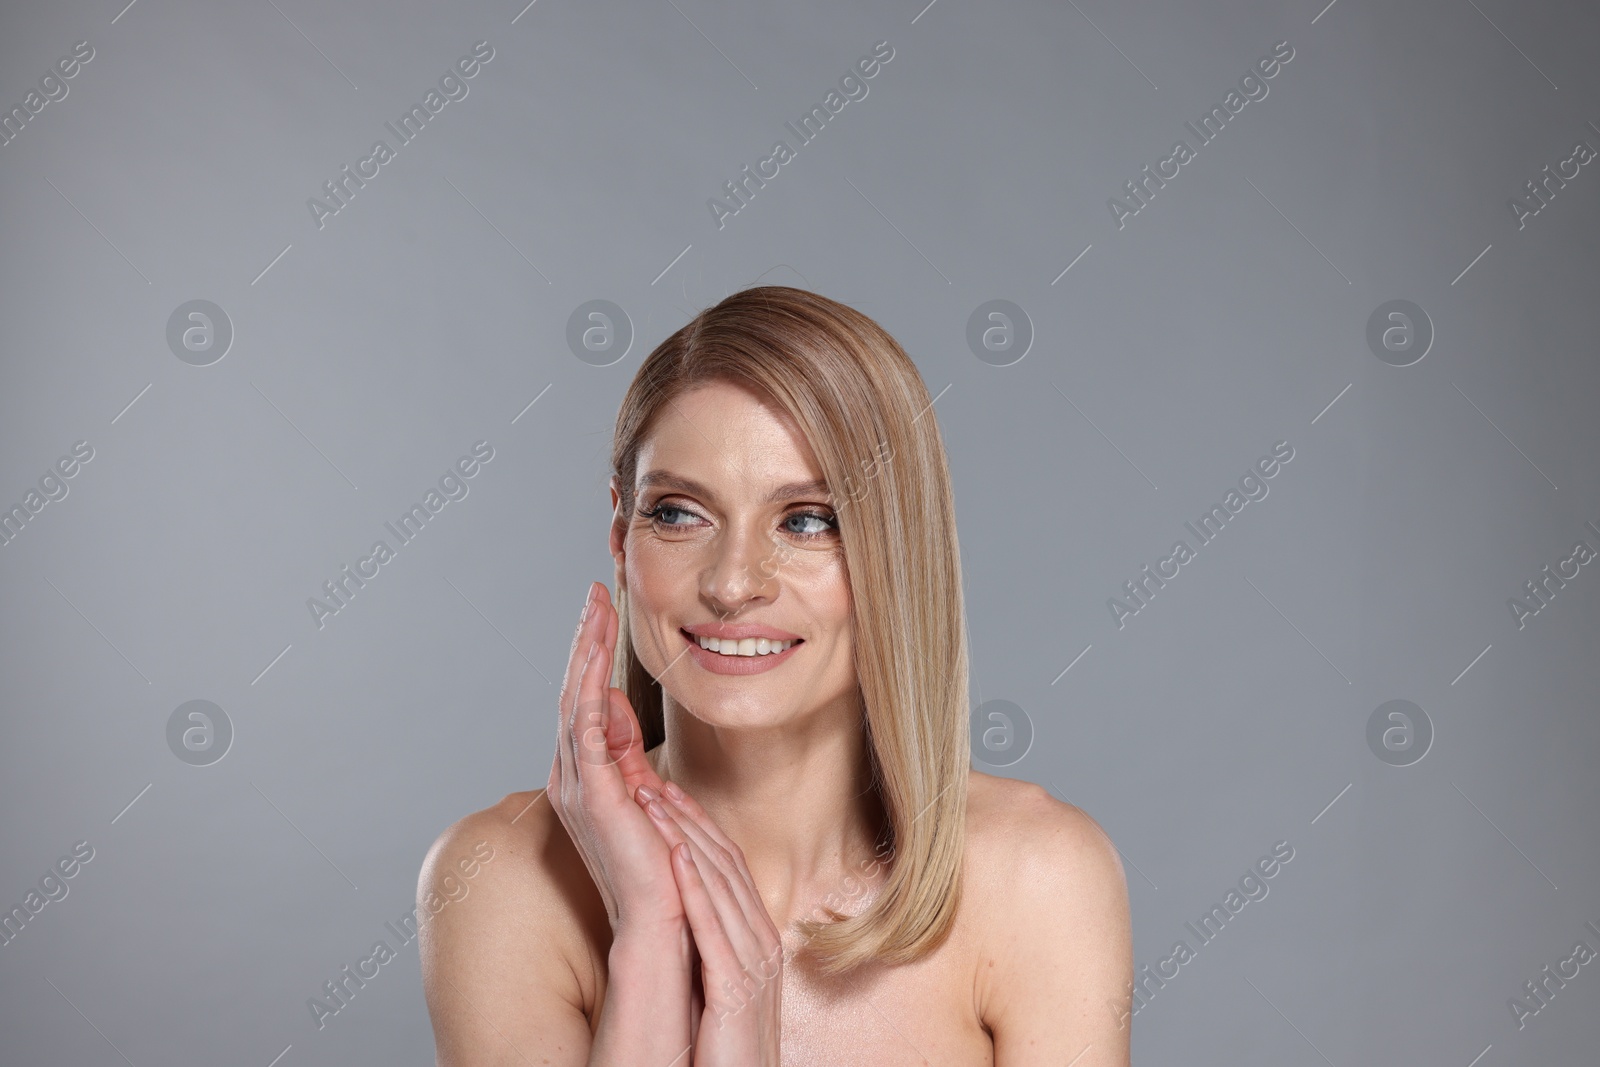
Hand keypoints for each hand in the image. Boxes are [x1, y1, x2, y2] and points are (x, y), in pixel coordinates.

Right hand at [546, 582, 682, 940]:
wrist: (663, 921)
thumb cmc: (665, 870)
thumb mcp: (649, 797)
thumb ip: (632, 755)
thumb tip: (619, 707)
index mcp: (588, 780)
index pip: (587, 704)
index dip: (593, 657)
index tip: (605, 614)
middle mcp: (573, 780)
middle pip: (574, 693)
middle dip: (585, 640)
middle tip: (595, 593)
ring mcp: (579, 786)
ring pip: (576, 700)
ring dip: (585, 651)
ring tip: (595, 606)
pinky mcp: (593, 793)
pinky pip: (586, 726)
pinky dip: (590, 685)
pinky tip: (598, 653)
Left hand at [635, 780, 783, 1066]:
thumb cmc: (723, 1047)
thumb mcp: (720, 983)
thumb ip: (711, 944)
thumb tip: (686, 911)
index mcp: (758, 938)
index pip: (729, 866)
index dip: (697, 825)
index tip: (668, 792)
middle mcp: (762, 943)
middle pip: (726, 864)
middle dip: (687, 820)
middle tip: (652, 782)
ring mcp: (754, 965)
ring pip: (719, 885)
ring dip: (684, 839)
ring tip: (651, 805)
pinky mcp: (736, 990)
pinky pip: (714, 929)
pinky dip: (696, 889)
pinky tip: (677, 859)